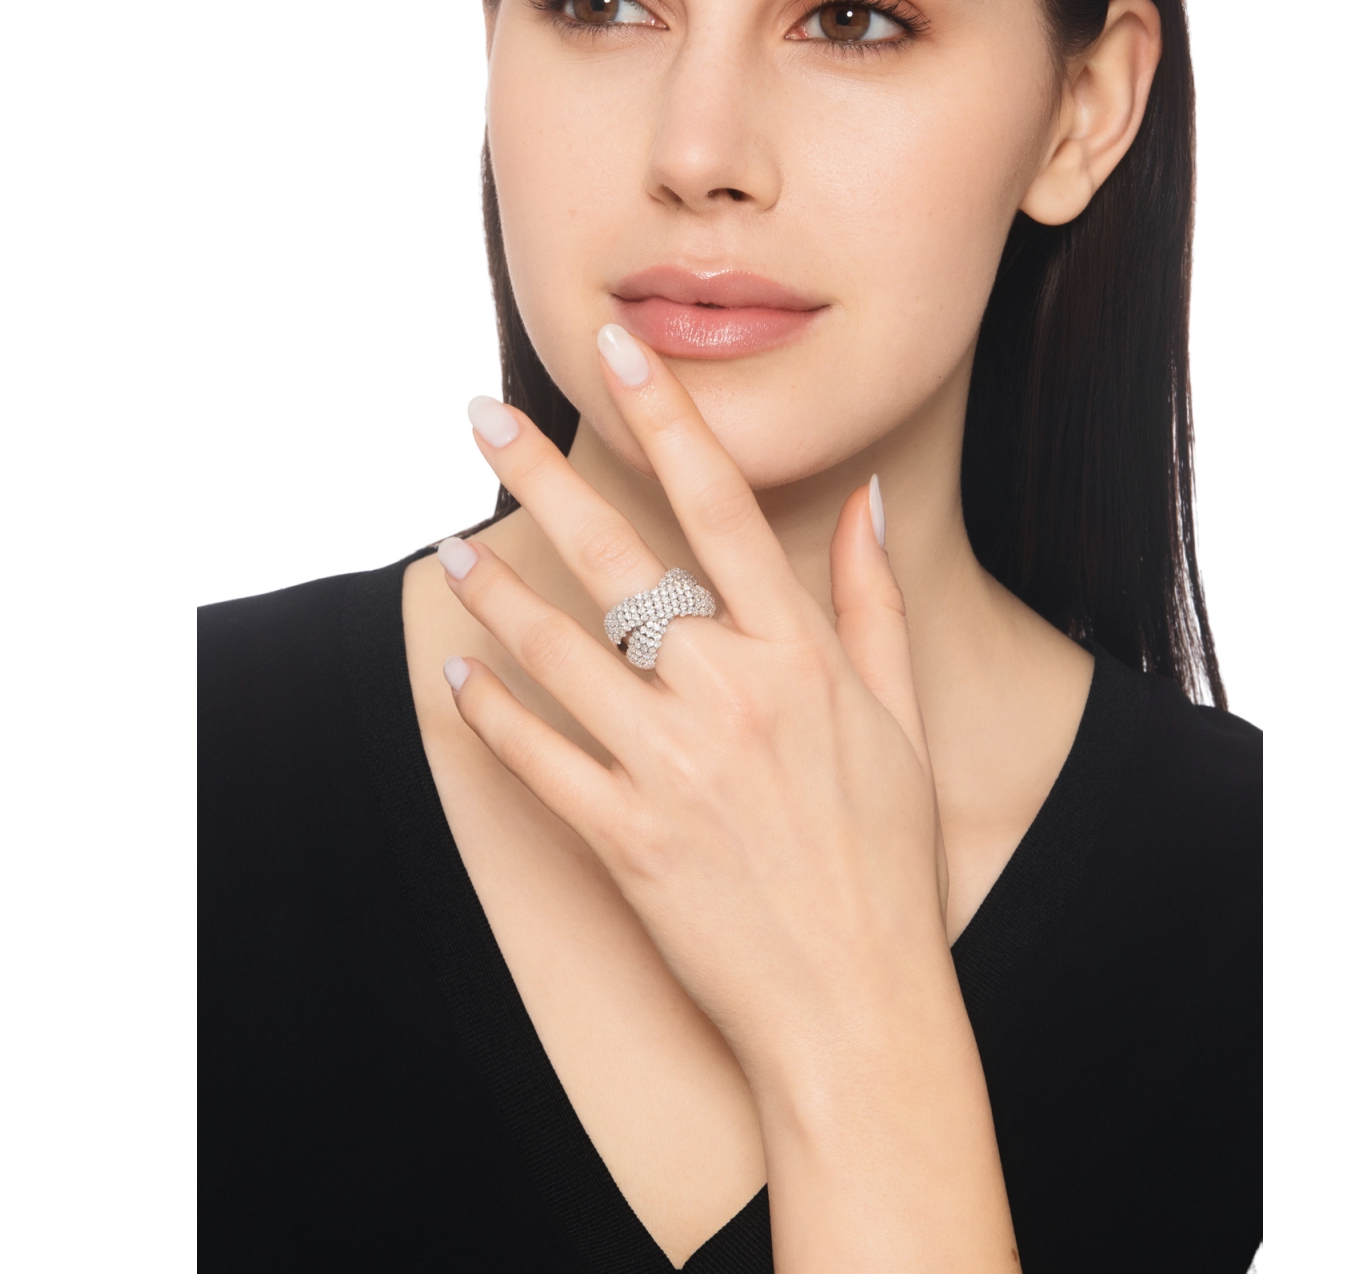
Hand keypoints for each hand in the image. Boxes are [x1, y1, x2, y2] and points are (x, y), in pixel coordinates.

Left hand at [437, 324, 1015, 1269]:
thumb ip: (871, 602)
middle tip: (480, 417)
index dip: (664, 415)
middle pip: (617, 556)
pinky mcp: (622, 837)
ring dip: (496, 590)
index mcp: (799, 657)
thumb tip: (862, 498)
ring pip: (558, 649)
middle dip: (540, 472)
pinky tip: (460, 676)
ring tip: (455, 546)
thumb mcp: (901, 720)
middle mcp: (729, 695)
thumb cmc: (888, 859)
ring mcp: (670, 767)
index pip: (720, 504)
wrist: (858, 1006)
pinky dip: (492, 712)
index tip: (614, 349)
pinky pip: (537, 756)